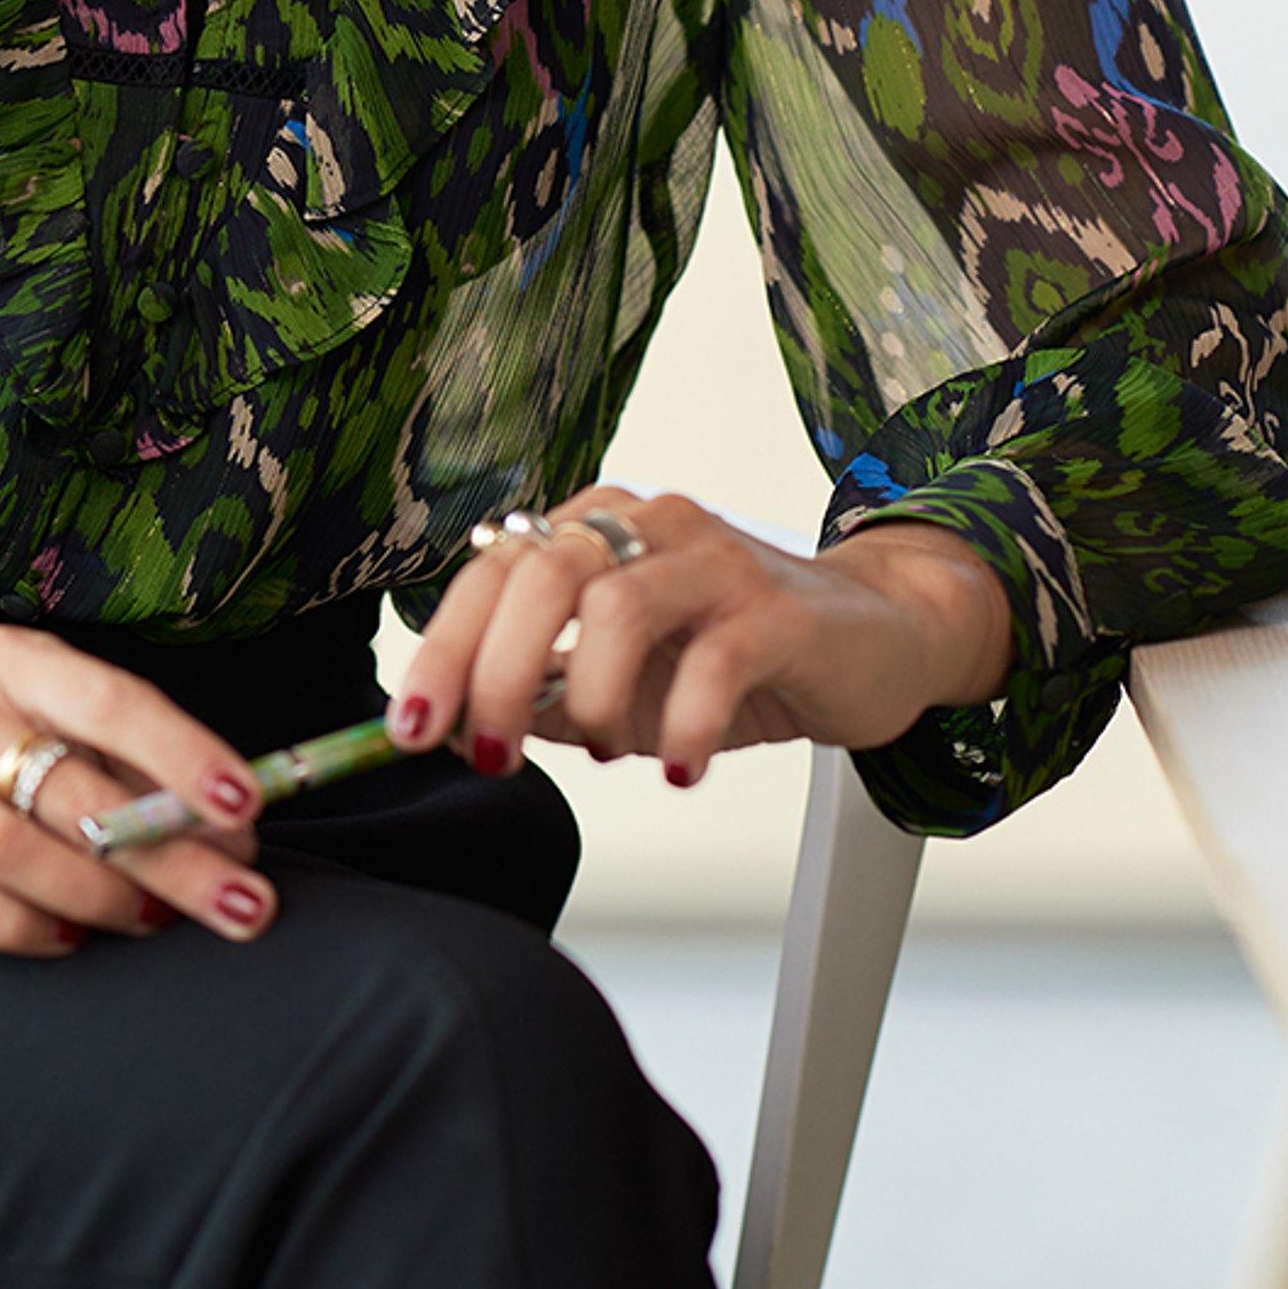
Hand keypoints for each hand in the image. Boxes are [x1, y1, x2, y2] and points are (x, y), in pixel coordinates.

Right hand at [0, 624, 283, 956]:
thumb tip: (232, 836)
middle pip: (75, 791)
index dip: (183, 752)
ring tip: (155, 919)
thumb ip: (138, 776)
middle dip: (170, 854)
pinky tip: (75, 939)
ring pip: (18, 852)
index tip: (248, 803)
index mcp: (12, 661)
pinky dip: (33, 930)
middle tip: (242, 901)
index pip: (110, 700)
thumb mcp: (57, 735)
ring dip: (104, 895)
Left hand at [389, 494, 1013, 785]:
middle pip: (541, 573)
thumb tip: (461, 735)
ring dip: (590, 698)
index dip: (444, 647)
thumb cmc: (738, 655)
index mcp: (598, 528)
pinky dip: (680, 725)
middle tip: (489, 756)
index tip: (412, 726)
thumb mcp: (628, 678)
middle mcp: (649, 525)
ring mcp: (715, 560)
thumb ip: (550, 695)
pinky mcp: (776, 611)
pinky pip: (711, 662)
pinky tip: (678, 764)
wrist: (875, 637)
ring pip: (615, 606)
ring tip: (608, 748)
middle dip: (495, 673)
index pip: (495, 568)